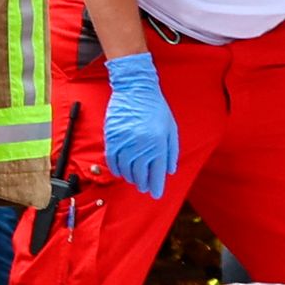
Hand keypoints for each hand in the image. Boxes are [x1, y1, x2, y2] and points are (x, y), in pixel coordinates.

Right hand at [99, 53, 177, 199]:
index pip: (157, 172)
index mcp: (159, 143)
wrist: (136, 90)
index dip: (156, 186)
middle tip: (144, 188)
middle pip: (140, 173)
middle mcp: (141, 145)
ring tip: (134, 180)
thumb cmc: (156, 108)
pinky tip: (120, 172)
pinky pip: (112, 160)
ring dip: (130, 177)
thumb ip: (172, 151)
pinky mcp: (112, 138)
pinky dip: (116, 169)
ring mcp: (125, 142)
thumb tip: (169, 170)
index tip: (155, 194)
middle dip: (143, 184)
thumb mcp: (172, 128)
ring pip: (126, 169)